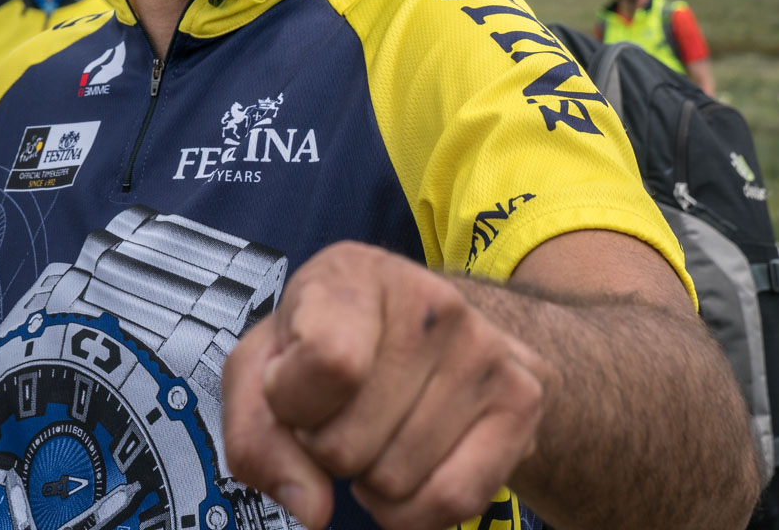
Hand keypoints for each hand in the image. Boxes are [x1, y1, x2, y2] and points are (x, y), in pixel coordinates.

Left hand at [221, 242, 547, 529]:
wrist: (435, 332)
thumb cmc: (329, 347)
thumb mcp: (263, 370)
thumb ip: (254, 436)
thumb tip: (311, 510)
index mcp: (352, 273)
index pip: (326, 364)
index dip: (291, 403)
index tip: (294, 391)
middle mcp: (429, 299)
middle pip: (346, 444)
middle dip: (326, 450)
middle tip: (341, 414)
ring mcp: (484, 348)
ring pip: (393, 481)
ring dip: (368, 479)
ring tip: (377, 430)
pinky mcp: (523, 399)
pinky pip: (454, 503)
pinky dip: (413, 513)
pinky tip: (406, 469)